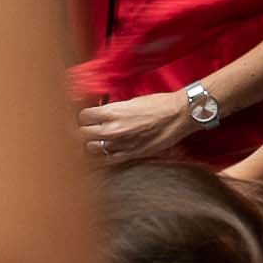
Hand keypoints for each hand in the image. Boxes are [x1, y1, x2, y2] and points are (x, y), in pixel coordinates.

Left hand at [76, 87, 199, 165]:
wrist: (180, 115)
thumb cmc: (158, 104)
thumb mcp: (130, 102)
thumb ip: (112, 110)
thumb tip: (100, 115)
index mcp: (112, 112)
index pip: (83, 116)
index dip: (85, 116)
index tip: (89, 116)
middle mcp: (113, 129)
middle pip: (82, 134)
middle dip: (84, 130)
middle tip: (89, 128)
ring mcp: (121, 144)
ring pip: (91, 149)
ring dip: (92, 144)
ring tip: (98, 140)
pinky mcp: (131, 154)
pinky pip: (107, 160)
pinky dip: (104, 156)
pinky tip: (107, 151)